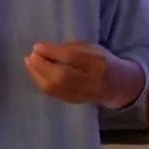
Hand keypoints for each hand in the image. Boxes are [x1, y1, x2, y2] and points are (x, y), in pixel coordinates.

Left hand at [24, 42, 142, 108]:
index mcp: (99, 63)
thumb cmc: (102, 60)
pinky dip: (43, 83)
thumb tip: (43, 49)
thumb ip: (71, 48)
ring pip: (57, 88)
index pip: (73, 58)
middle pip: (62, 76)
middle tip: (31, 56)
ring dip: (38, 75)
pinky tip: (36, 74)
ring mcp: (84, 95)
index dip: (53, 52)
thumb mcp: (92, 48)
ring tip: (30, 63)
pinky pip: (55, 95)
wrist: (118, 85)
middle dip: (42, 66)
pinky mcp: (75, 102)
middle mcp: (92, 82)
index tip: (38, 46)